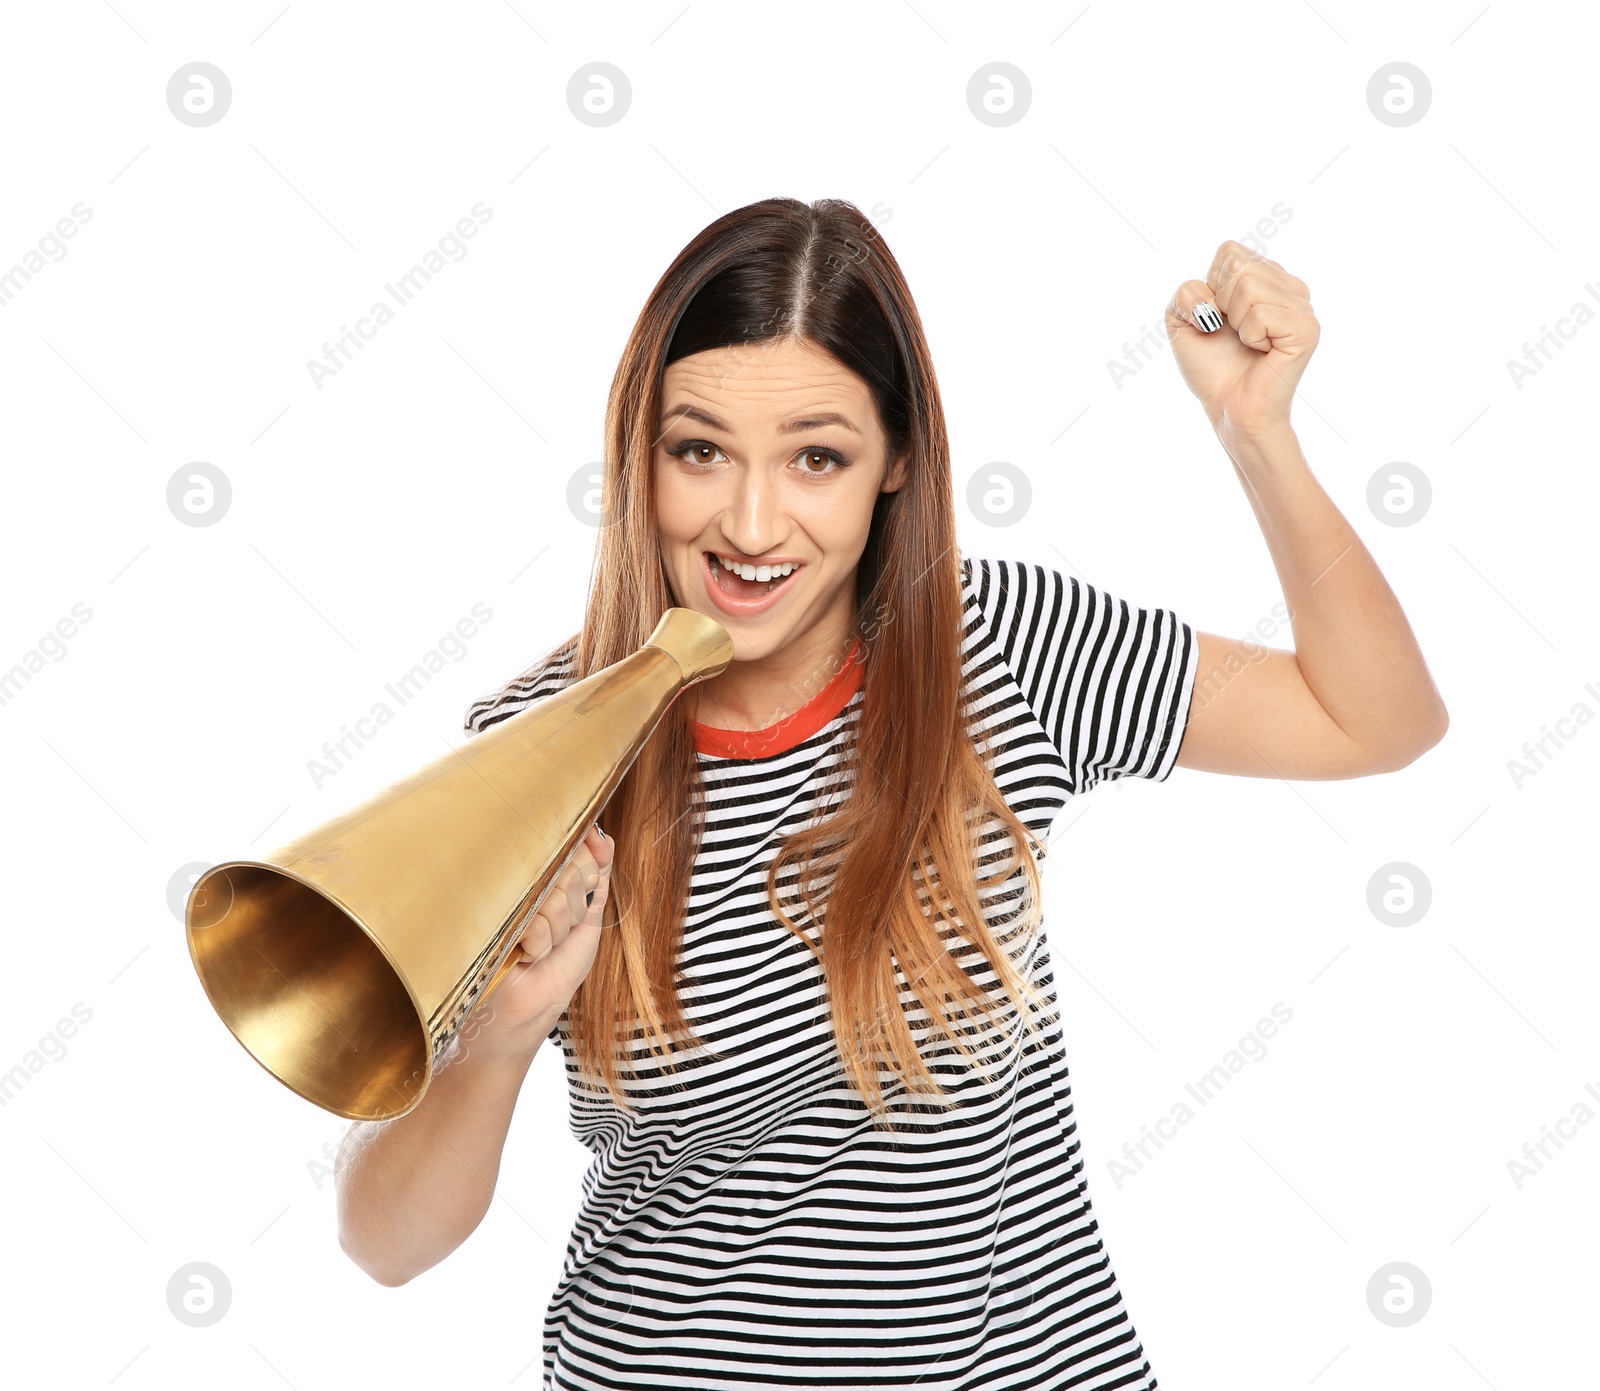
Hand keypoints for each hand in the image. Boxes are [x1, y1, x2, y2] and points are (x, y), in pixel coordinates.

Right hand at [465, 822, 614, 1062]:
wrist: (516, 1020)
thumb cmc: (551, 975)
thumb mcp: (585, 923)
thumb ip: (596, 878)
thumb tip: (606, 837)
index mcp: (543, 876)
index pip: (577, 847)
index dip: (587, 866)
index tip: (585, 883)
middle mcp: (521, 880)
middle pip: (567, 867)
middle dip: (574, 907)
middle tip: (557, 934)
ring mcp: (502, 897)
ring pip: (553, 894)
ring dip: (557, 931)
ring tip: (539, 950)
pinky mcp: (488, 917)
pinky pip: (534, 918)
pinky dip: (539, 944)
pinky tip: (525, 957)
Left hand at [1164, 240, 1319, 440]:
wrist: (1229, 407)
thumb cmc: (1211, 367)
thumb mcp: (1181, 323)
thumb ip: (1183, 294)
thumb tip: (1208, 295)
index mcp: (1265, 277)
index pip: (1229, 251)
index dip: (1210, 288)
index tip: (1218, 318)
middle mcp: (1289, 286)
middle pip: (1238, 266)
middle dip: (1220, 304)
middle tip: (1233, 333)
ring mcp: (1302, 306)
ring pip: (1249, 287)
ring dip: (1236, 322)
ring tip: (1249, 343)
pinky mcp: (1307, 328)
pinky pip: (1262, 313)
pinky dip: (1251, 336)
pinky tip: (1263, 351)